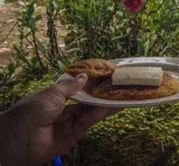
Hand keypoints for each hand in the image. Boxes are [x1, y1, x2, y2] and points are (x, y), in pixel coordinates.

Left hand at [0, 74, 121, 165]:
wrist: (20, 137)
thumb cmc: (32, 109)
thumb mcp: (53, 92)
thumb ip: (72, 86)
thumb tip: (85, 77)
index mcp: (56, 97)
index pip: (78, 89)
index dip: (92, 83)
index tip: (106, 76)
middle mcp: (65, 109)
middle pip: (87, 101)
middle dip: (102, 94)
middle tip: (119, 86)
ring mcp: (70, 122)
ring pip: (91, 111)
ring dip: (106, 103)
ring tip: (122, 95)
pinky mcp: (75, 134)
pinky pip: (89, 121)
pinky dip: (100, 113)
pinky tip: (112, 105)